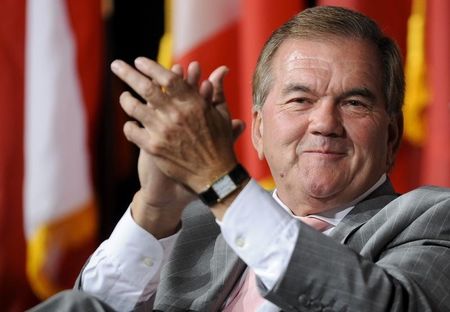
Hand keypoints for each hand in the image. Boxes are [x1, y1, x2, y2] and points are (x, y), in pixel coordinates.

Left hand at [112, 57, 239, 192]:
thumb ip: (216, 90)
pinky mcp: (154, 148)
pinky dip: (129, 126)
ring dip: (126, 100)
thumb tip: (222, 69)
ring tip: (123, 96)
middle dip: (128, 74)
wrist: (215, 175)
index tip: (139, 61)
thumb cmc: (220, 143)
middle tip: (115, 65)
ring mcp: (163, 131)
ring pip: (135, 108)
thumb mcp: (221, 114)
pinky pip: (132, 131)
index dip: (151, 67)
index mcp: (193, 103)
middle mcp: (176, 114)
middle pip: (146, 88)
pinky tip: (130, 124)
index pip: (167, 78)